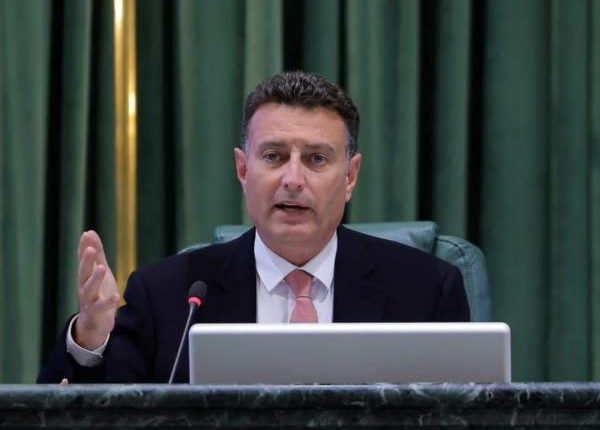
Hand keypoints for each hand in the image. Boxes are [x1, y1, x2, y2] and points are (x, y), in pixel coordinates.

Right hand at [74, 230, 120, 349]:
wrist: (94, 324)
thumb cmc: (97, 293)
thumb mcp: (98, 272)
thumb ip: (96, 254)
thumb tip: (89, 232)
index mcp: (85, 277)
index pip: (83, 260)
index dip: (83, 248)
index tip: (86, 235)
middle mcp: (84, 288)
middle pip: (83, 273)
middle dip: (86, 261)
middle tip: (89, 249)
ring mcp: (89, 302)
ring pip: (89, 290)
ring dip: (95, 279)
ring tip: (102, 268)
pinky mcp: (96, 315)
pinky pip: (100, 308)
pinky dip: (107, 303)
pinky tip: (116, 296)